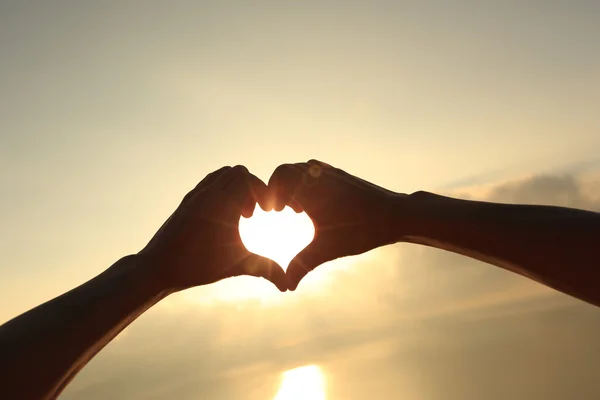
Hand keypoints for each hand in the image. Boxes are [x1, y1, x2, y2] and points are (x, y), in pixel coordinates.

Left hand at [140, 165, 286, 291]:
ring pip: (222, 174)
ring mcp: (195, 195)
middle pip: (237, 172)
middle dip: (251, 188)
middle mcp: (207, 194)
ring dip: (236, 186)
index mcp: (222, 204)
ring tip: (239, 213)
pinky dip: (222, 189)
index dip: (263, 192)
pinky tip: (223, 215)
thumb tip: (288, 286)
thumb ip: (265, 270)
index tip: (267, 212)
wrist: (157, 267)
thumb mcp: (236, 265)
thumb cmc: (196, 266)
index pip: (248, 179)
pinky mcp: (187, 200)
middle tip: (253, 214)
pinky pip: (209, 181)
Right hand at [266, 159, 405, 289]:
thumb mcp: (328, 249)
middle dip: (278, 189)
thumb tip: (287, 288)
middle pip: (286, 169)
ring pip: (301, 169)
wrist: (396, 215)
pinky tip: (315, 206)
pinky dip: (307, 183)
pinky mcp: (341, 176)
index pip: (280, 176)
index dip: (270, 193)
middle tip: (280, 211)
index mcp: (313, 188)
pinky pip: (315, 171)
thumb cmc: (362, 231)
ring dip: (293, 185)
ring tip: (298, 210)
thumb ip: (302, 264)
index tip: (273, 213)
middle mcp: (320, 175)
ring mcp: (332, 173)